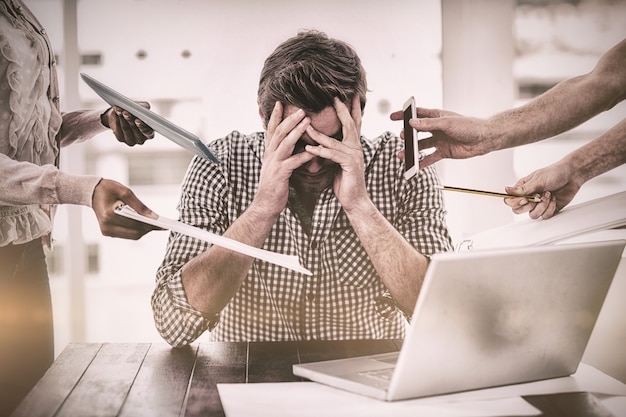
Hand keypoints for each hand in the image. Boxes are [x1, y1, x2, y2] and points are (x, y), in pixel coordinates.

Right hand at [91, 179, 159, 238]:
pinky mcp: (108, 233)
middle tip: (162, 224)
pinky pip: (127, 235)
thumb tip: (154, 217)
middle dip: (149, 229)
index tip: (163, 225)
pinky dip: (137, 230)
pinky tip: (144, 224)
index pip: (135, 224)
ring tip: (154, 224)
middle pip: (135, 233)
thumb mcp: (126, 192)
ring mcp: (107, 231)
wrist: (93, 192)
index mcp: (109, 215)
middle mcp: (107, 226)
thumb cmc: (109, 189)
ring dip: (144, 230)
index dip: (150, 225)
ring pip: (132, 236)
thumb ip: (140, 205)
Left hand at [102, 103, 154, 145]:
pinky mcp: (120, 138)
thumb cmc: (136, 111)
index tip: (137, 120)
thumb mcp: (142, 107)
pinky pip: (118, 129)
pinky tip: (116, 112)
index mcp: (149, 133)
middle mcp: (141, 139)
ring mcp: (130, 140)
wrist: (123, 114)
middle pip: (135, 130)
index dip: (143, 127)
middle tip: (126, 113)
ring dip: (122, 118)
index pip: (148, 132)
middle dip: (130, 120)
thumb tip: (142, 108)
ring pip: (126, 129)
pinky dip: (117, 119)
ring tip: (120, 110)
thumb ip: (145, 108)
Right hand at [256, 101, 312, 214]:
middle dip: (289, 118)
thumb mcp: (275, 166)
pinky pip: (294, 162)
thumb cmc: (274, 186)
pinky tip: (315, 150)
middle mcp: (270, 155)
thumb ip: (281, 154)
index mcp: (269, 152)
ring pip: (285, 143)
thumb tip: (288, 145)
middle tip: (301, 108)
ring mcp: (274, 163)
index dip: (275, 116)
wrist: (265, 204)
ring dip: (296, 131)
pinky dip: (305, 155)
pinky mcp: (280, 174)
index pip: (271, 130)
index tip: (280, 103)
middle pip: (279, 132)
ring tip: (307, 121)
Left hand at [305, 96, 366, 210]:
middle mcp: (356, 148)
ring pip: (334, 140)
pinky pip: (332, 155)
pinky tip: (309, 148)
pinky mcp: (349, 165)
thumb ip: (333, 151)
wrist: (354, 200)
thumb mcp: (338, 163)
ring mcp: (354, 155)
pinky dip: (319, 151)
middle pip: (349, 124)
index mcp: (354, 146)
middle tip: (335, 96)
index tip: (348, 95)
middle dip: (342, 109)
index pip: (353, 123)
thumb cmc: (345, 182)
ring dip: (318, 133)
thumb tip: (323, 142)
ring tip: (305, 125)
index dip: (351, 109)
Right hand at [389, 107, 489, 167]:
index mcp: (436, 117)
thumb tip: (412, 123)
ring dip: (411, 150)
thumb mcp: (447, 123)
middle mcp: (436, 128)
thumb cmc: (468, 126)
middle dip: (407, 135)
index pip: (417, 114)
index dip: (405, 115)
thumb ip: (428, 124)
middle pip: (417, 131)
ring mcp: (439, 141)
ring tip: (402, 155)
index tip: (393, 117)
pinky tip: (414, 166)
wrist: (483, 139)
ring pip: (421, 146)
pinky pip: (429, 158)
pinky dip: (421, 162)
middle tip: (402, 137)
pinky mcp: (443, 152)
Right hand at [503, 160, 580, 219]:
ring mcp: (538, 204)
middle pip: (518, 211)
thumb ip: (522, 189)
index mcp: (522, 189)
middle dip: (529, 206)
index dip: (515, 203)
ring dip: (542, 206)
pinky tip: (554, 199)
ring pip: (533, 215)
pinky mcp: (548, 209)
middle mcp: (529, 197)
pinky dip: (551, 208)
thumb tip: (506, 190)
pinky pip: (545, 216)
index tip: (525, 199)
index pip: (510, 200)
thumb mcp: (537, 180)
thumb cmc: (554, 173)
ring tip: (548, 195)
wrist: (572, 176)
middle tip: (537, 198)